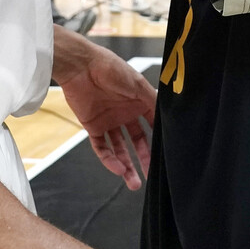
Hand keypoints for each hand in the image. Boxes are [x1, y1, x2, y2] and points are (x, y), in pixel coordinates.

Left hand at [57, 41, 154, 188]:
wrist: (80, 65)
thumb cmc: (110, 68)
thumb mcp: (137, 85)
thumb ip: (153, 102)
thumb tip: (168, 119)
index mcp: (138, 103)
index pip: (152, 127)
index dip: (158, 141)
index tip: (166, 157)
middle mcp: (125, 114)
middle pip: (137, 142)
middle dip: (144, 159)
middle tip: (151, 176)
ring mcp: (108, 121)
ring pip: (120, 149)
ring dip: (127, 166)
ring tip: (134, 183)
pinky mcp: (92, 126)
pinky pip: (102, 148)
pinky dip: (110, 160)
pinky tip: (118, 169)